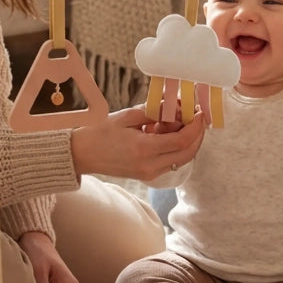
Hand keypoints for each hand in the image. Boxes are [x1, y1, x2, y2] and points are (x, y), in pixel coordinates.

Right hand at [70, 105, 205, 182]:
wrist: (81, 154)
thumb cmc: (99, 132)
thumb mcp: (127, 116)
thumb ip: (154, 112)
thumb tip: (177, 108)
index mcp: (143, 149)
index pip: (182, 141)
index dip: (196, 127)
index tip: (200, 113)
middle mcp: (149, 165)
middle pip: (187, 153)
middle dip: (197, 135)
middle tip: (198, 118)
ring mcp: (148, 173)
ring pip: (181, 159)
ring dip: (187, 141)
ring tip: (179, 122)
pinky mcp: (147, 175)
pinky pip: (170, 162)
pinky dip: (175, 147)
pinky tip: (166, 132)